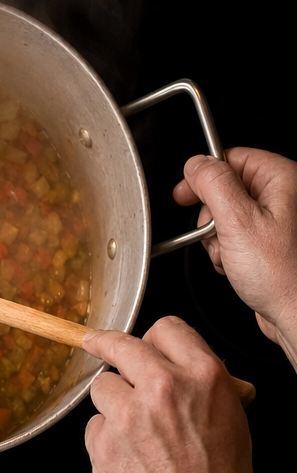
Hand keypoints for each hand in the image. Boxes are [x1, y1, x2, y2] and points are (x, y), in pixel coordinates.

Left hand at [82, 319, 251, 472]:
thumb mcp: (232, 423)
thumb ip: (204, 388)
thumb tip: (183, 369)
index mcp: (203, 377)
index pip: (167, 328)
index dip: (152, 337)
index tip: (137, 340)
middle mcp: (163, 388)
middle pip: (120, 345)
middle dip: (106, 345)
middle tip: (93, 343)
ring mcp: (127, 413)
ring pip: (102, 386)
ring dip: (112, 402)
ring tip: (134, 431)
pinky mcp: (101, 439)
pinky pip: (94, 424)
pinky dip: (104, 435)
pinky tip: (127, 456)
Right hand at [174, 148, 296, 363]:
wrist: (295, 314)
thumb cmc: (283, 275)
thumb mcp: (238, 222)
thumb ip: (213, 185)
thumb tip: (197, 164)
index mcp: (283, 180)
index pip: (233, 158)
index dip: (204, 176)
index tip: (186, 193)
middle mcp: (284, 197)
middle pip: (227, 188)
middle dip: (210, 214)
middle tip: (212, 231)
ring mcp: (277, 221)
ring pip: (228, 215)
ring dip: (216, 237)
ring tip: (228, 253)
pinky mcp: (269, 244)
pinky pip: (235, 237)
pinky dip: (226, 250)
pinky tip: (233, 263)